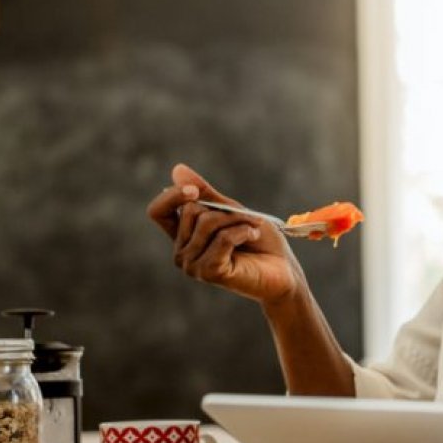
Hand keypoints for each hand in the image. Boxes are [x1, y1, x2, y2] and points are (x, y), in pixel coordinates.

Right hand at [147, 163, 306, 305]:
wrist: (283, 270)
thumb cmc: (259, 241)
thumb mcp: (232, 211)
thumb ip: (205, 194)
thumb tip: (177, 170)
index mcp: (183, 236)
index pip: (158, 211)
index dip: (172, 196)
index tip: (195, 190)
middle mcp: (182, 252)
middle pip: (190, 210)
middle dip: (224, 209)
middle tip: (248, 220)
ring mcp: (193, 265)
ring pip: (207, 222)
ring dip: (238, 220)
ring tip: (253, 230)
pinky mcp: (209, 273)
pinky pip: (222, 238)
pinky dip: (242, 232)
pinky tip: (252, 237)